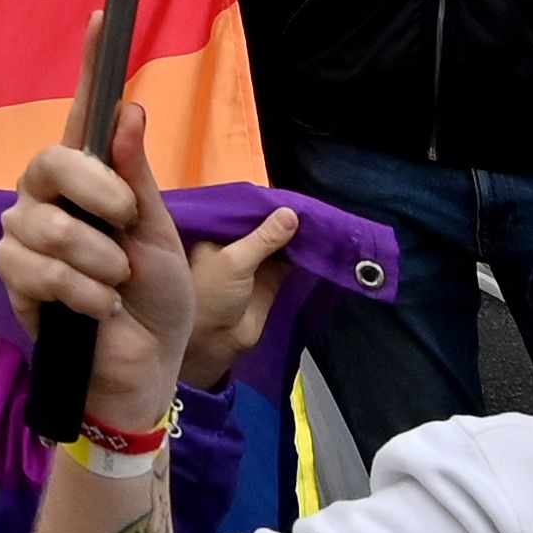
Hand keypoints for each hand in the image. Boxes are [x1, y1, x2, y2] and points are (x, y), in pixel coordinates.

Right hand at [0, 55, 193, 430]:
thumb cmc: (156, 298)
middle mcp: (48, 194)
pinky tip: (96, 311)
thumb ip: (138, 179)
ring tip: (116, 287)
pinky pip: (38, 268)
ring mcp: (24, 233)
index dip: (91, 63)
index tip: (104, 15)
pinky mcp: (13, 277)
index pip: (85, 112)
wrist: (142, 366)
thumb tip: (129, 111)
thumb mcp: (159, 236)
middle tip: (129, 227)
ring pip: (49, 224)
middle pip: (53, 160)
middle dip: (99, 194)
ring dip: (98, 262)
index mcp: (90, 177)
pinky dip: (81, 294)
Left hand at [177, 205, 306, 380]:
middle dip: (286, 216)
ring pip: (280, 241)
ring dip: (298, 234)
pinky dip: (304, 253)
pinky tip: (320, 242)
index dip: (266, 201)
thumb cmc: (211, 295)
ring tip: (322, 219)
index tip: (292, 191)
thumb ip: (264, 238)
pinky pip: (291, 260)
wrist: (216, 341)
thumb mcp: (235, 260)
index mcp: (216, 231)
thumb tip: (291, 213)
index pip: (245, 209)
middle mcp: (236, 242)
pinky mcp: (272, 279)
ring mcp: (255, 260)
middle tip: (314, 204)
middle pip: (265, 224)